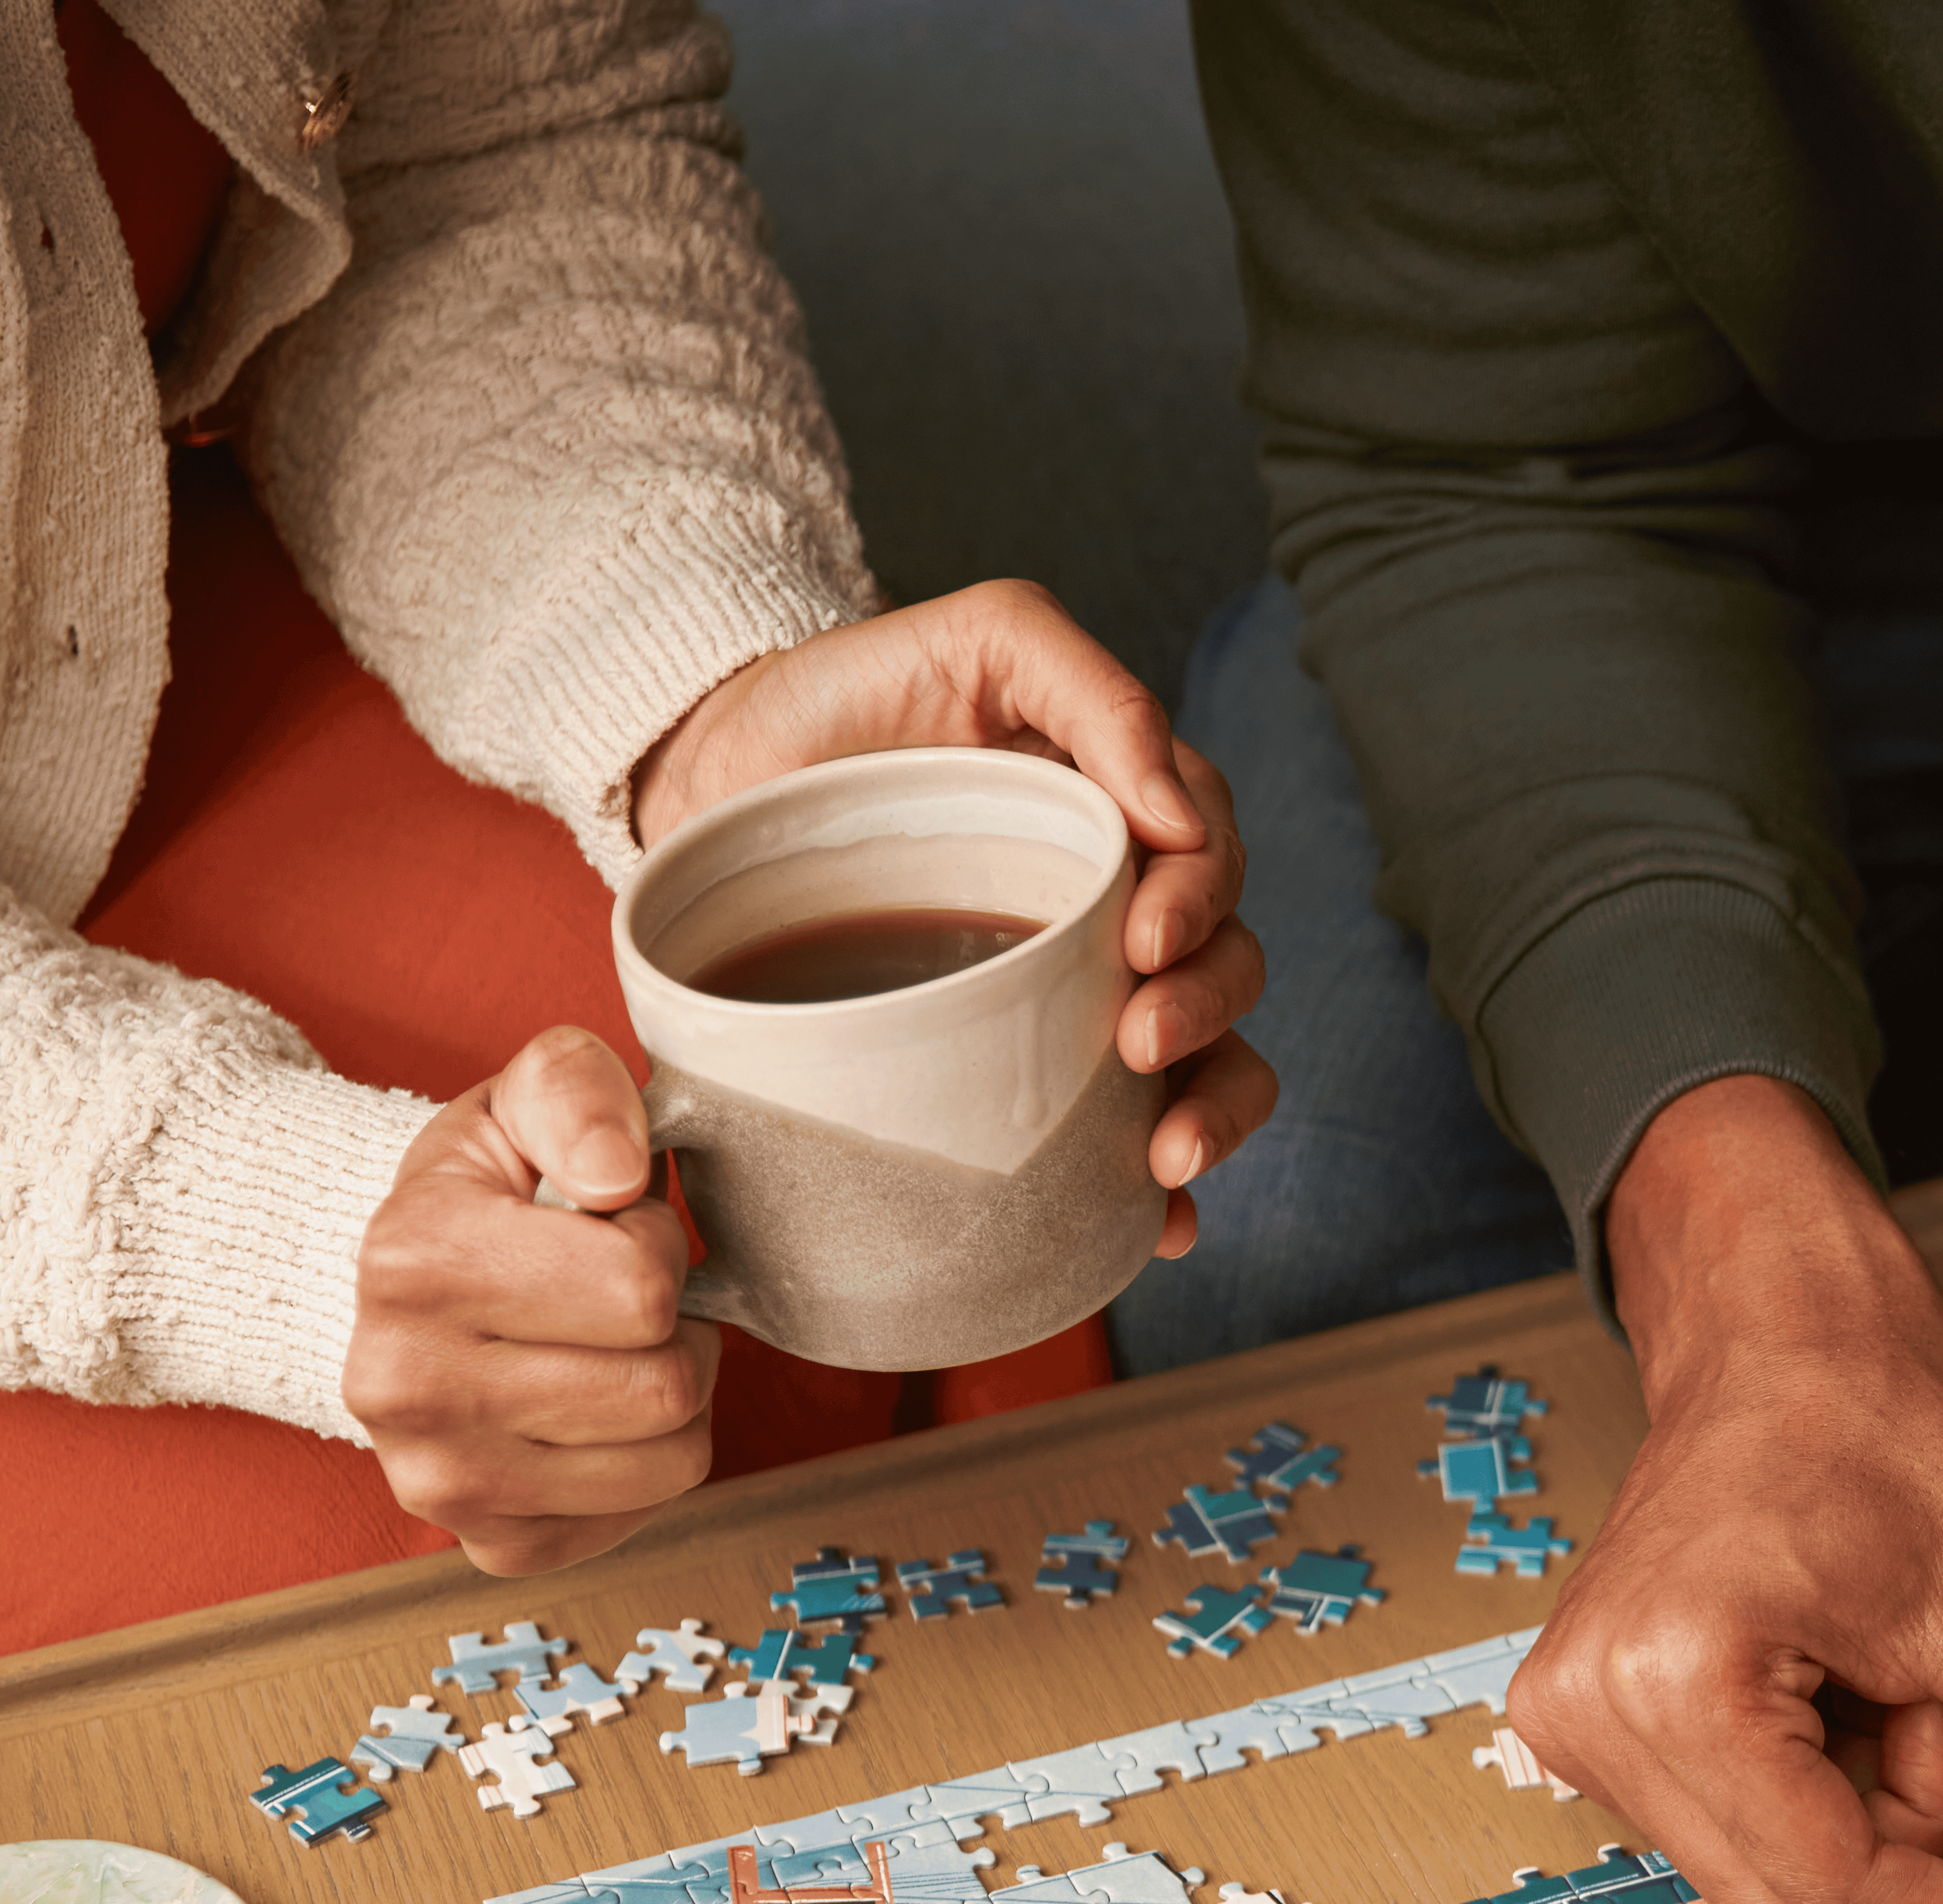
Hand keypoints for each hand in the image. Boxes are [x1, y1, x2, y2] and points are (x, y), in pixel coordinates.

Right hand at [346, 1026, 714, 1575]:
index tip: (611, 1232)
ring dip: (671, 1398)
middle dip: (672, 1330)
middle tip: (618, 1300)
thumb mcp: (521, 1098)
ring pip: (672, 1460)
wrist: (406, 1288)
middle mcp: (405, 1387)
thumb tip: (620, 1175)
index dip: (656, 1247)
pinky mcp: (490, 1543)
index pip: (640, 1288)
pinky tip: (589, 1413)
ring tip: (609, 1351)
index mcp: (414, 1262)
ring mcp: (440, 1481)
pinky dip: (644, 1463)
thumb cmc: (485, 1193)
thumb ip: (576, 1092)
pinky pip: (644, 1514)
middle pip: (663, 1386)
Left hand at [634, 580, 1276, 1254]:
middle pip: (1228, 962)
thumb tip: (1174, 811)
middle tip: (1140, 1042)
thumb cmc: (846, 700)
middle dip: (1208, 1012)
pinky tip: (1156, 1227)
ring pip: (1207, 1055)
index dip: (1201, 903)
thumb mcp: (981, 637)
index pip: (1212, 857)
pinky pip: (1120, 1141)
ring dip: (1212, 1109)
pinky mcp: (1023, 1066)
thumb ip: (1091, 687)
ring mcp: (1076, 989)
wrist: (714, 783)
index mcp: (1121, 811)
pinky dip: (1158, 1195)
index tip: (1146, 936)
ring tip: (1165, 1156)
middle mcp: (1117, 904)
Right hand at [1506, 1078, 1942, 1903]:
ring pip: (1769, 1883)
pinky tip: (1822, 1680)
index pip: (1839, 1896)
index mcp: (1677, 1681)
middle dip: (1904, 1839)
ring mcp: (1565, 1724)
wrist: (1788, 1332)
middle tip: (1929, 1697)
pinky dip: (1809, 1785)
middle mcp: (1588, 1716)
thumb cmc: (1896, 1437)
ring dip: (1859, 1808)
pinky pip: (1729, 1835)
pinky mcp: (1574, 1724)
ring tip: (1874, 1673)